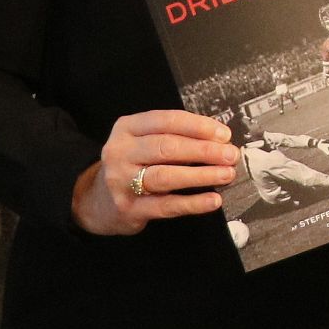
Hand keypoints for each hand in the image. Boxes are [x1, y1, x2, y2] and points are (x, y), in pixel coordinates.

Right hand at [72, 109, 237, 236]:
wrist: (97, 201)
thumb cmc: (132, 166)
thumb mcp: (143, 142)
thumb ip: (174, 137)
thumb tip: (219, 140)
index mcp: (127, 128)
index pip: (167, 121)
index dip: (198, 126)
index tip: (224, 134)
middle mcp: (120, 152)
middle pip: (167, 147)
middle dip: (204, 150)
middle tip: (230, 154)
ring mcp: (122, 181)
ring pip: (166, 175)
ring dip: (201, 175)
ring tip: (226, 174)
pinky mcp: (129, 208)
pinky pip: (166, 205)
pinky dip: (193, 203)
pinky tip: (213, 200)